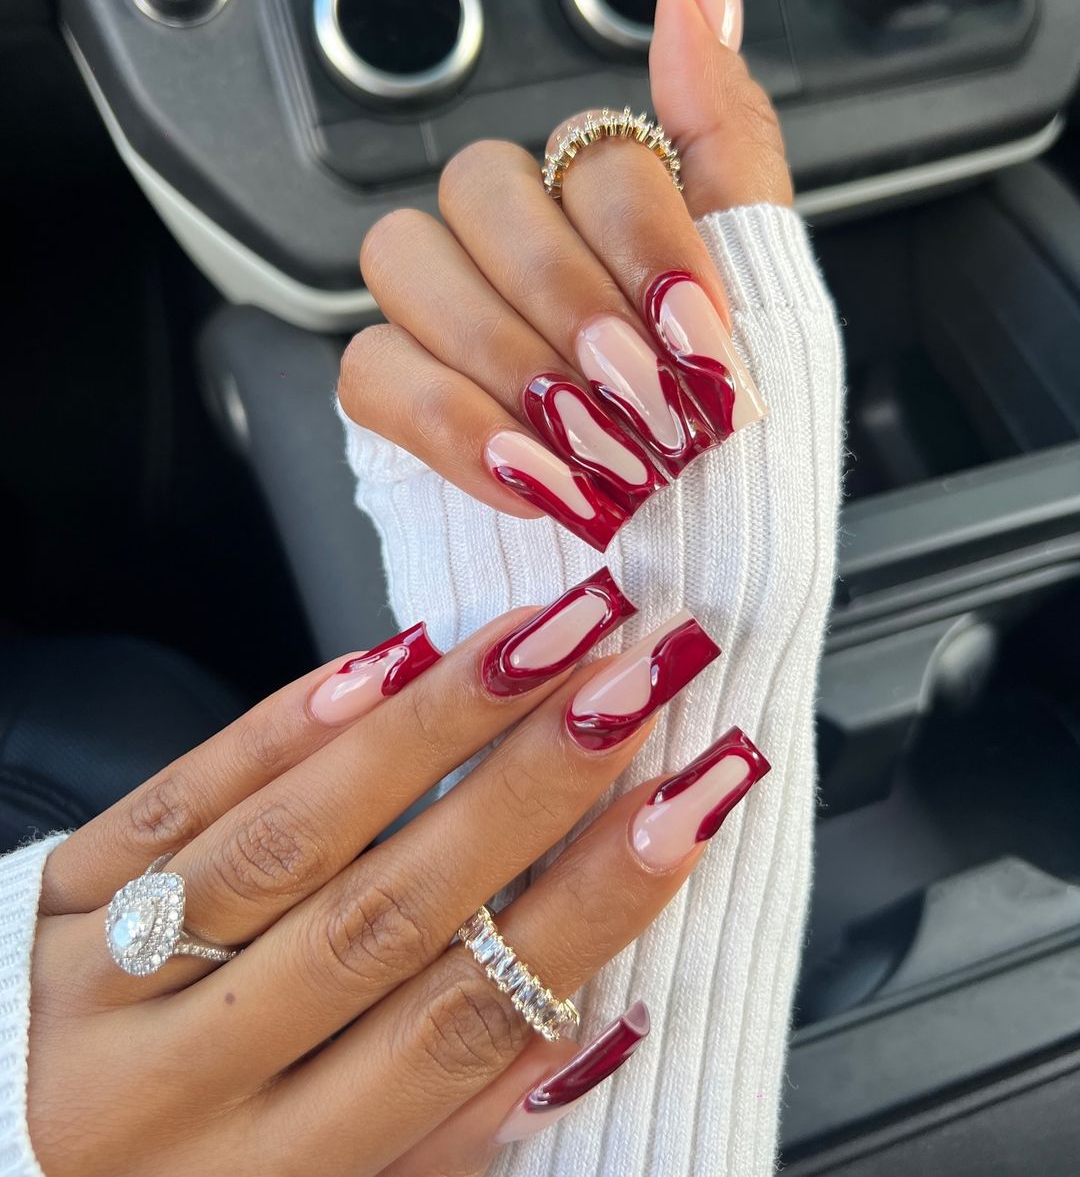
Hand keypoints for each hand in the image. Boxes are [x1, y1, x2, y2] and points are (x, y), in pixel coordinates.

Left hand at [29, 580, 766, 1175]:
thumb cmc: (185, 1175)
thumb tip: (586, 1018)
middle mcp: (184, 1087)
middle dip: (534, 787)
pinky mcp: (68, 890)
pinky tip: (389, 658)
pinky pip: (188, 791)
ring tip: (541, 639)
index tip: (686, 804)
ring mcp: (112, 977)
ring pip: (299, 836)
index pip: (463, 1026)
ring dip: (438, 724)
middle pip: (393, 914)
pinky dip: (293, 721)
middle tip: (635, 682)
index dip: (589, 908)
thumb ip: (445, 1125)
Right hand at [338, 0, 790, 548]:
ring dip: (507, 358)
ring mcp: (444, 317)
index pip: (585, 150)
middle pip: (481, 188)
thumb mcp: (769, 287)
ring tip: (592, 447)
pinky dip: (454, 425)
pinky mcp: (396, 401)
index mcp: (601, 208)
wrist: (698, 582)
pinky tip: (532, 478)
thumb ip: (725, 133)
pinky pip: (371, 370)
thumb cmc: (735, 451)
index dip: (643, 240)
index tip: (698, 336)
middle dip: (569, 301)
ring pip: (405, 260)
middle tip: (640, 396)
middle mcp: (514, 246)